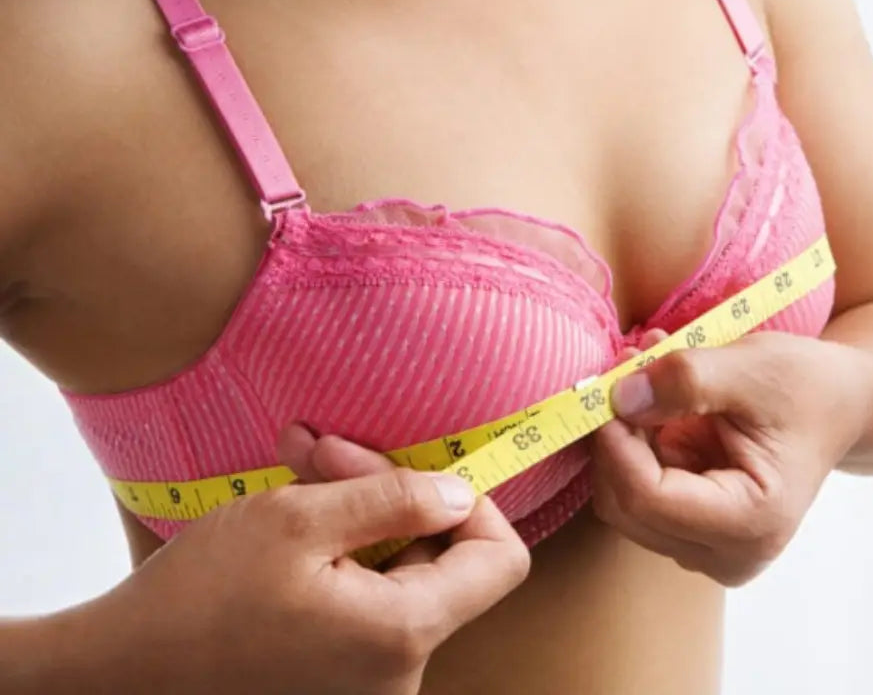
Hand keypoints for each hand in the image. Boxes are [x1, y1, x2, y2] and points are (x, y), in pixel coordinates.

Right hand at [89, 467, 528, 694]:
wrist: (119, 675)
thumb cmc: (195, 600)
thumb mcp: (296, 520)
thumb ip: (394, 499)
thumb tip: (462, 492)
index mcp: (402, 634)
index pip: (501, 562)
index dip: (477, 505)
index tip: (423, 472)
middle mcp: (400, 674)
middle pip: (444, 563)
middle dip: (393, 495)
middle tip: (324, 454)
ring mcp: (371, 685)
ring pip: (402, 577)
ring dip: (359, 518)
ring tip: (298, 476)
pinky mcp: (340, 683)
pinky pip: (371, 606)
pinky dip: (343, 557)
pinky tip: (293, 525)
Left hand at [591, 332, 872, 585]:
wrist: (839, 406)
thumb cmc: (806, 387)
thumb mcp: (752, 365)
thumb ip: (686, 379)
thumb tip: (619, 397)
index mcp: (753, 522)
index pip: (649, 498)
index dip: (615, 443)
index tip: (607, 389)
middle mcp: (729, 554)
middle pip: (627, 508)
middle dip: (614, 440)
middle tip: (622, 375)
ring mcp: (708, 550)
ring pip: (622, 503)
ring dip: (620, 440)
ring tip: (646, 381)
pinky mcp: (692, 534)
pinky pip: (634, 494)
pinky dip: (632, 447)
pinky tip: (656, 405)